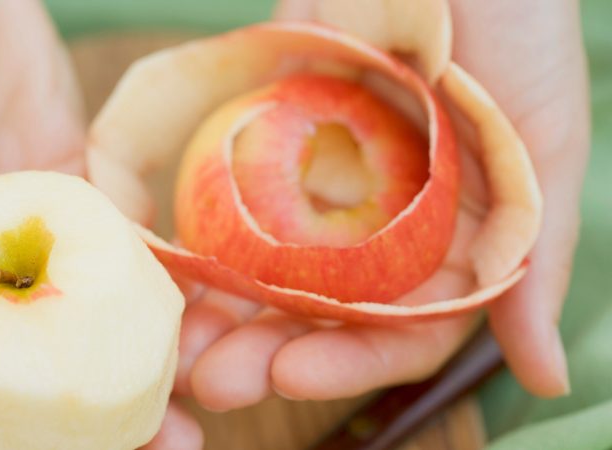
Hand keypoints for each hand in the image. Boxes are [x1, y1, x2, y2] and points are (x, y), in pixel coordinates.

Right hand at [0, 1, 200, 447]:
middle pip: (40, 371)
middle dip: (99, 418)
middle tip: (167, 443)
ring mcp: (33, 234)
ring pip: (96, 316)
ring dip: (150, 358)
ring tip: (211, 390)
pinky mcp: (80, 185)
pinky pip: (128, 242)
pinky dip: (167, 279)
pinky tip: (211, 310)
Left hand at [174, 0, 587, 411]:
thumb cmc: (521, 33)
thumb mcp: (543, 146)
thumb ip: (534, 261)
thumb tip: (549, 378)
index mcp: (446, 245)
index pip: (396, 332)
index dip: (348, 361)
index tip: (292, 375)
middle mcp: (379, 227)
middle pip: (318, 311)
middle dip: (265, 347)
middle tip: (212, 379)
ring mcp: (323, 183)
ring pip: (267, 265)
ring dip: (221, 305)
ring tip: (175, 341)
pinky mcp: (278, 134)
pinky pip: (235, 190)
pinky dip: (202, 228)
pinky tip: (166, 258)